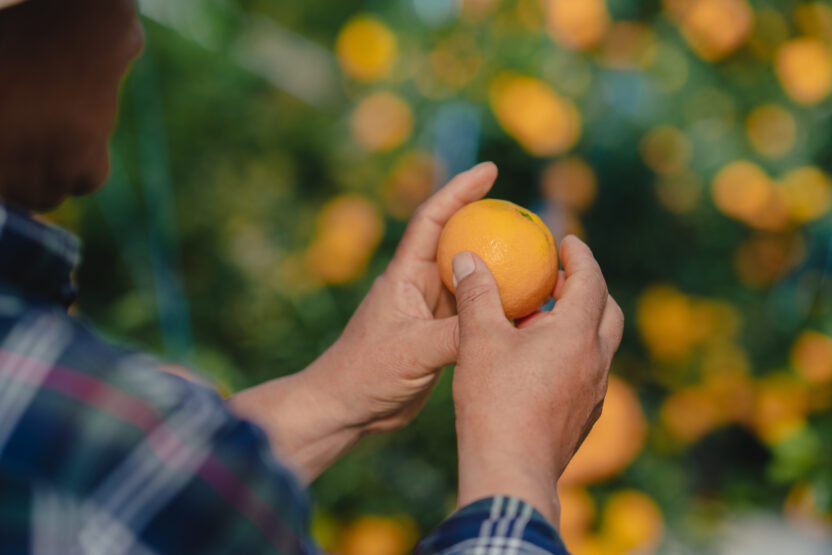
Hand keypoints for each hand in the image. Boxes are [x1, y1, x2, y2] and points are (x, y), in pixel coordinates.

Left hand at [229, 162, 497, 481]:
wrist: (347, 408)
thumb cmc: (366, 373)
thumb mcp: (413, 352)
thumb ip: (455, 337)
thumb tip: (501, 323)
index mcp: (405, 275)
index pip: (433, 219)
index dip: (459, 190)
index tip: (490, 170)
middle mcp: (419, 286)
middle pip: (458, 241)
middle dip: (488, 221)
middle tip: (529, 215)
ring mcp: (430, 311)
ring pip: (470, 279)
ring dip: (499, 267)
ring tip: (539, 258)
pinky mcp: (438, 336)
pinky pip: (474, 312)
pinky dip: (497, 307)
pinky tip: (526, 309)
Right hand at [451, 236, 623, 526]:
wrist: (511, 471)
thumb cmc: (494, 401)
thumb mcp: (479, 340)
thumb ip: (476, 294)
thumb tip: (465, 258)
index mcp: (576, 333)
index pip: (591, 279)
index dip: (580, 255)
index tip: (567, 240)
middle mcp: (596, 360)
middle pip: (608, 310)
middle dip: (588, 287)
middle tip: (560, 277)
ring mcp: (596, 391)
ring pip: (600, 344)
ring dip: (581, 322)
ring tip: (546, 318)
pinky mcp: (586, 416)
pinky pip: (590, 372)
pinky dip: (575, 353)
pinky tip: (542, 363)